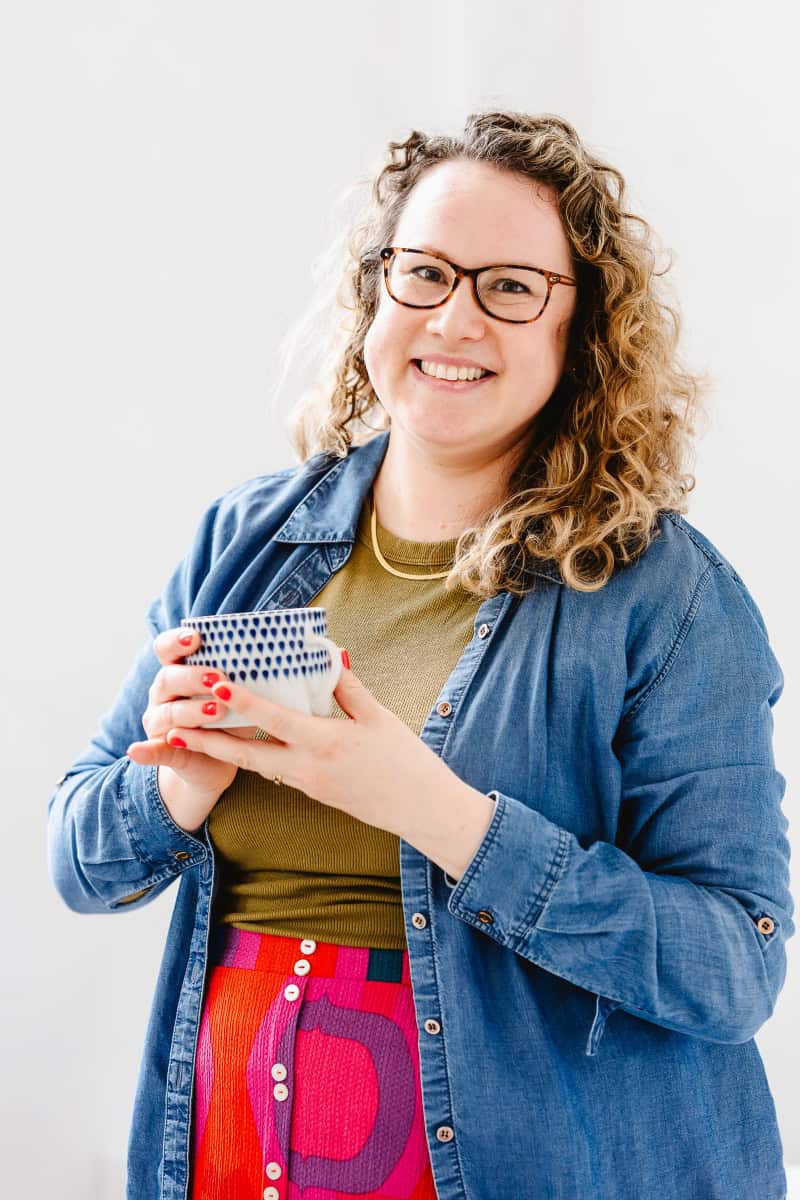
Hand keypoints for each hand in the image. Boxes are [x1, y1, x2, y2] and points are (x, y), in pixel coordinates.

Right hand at [125, 627, 260, 803]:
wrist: (217, 762)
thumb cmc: (231, 718)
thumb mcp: (238, 695)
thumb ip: (242, 677)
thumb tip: (270, 655)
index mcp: (179, 673)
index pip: (167, 649)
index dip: (176, 641)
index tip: (196, 638)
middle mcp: (164, 694)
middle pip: (168, 678)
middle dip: (192, 677)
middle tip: (218, 679)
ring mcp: (160, 723)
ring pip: (167, 713)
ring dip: (190, 711)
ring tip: (217, 711)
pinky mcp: (164, 751)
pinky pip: (153, 750)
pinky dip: (146, 751)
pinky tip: (136, 751)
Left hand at [154, 654, 466, 840]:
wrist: (421, 810)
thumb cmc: (405, 760)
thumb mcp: (379, 716)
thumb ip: (347, 687)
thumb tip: (328, 654)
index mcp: (324, 742)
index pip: (273, 719)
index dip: (240, 702)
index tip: (213, 684)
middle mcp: (307, 767)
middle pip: (246, 754)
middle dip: (207, 740)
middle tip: (170, 729)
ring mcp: (307, 784)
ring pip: (256, 765)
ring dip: (223, 751)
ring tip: (191, 738)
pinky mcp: (312, 793)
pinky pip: (275, 771)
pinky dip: (253, 758)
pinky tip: (241, 745)